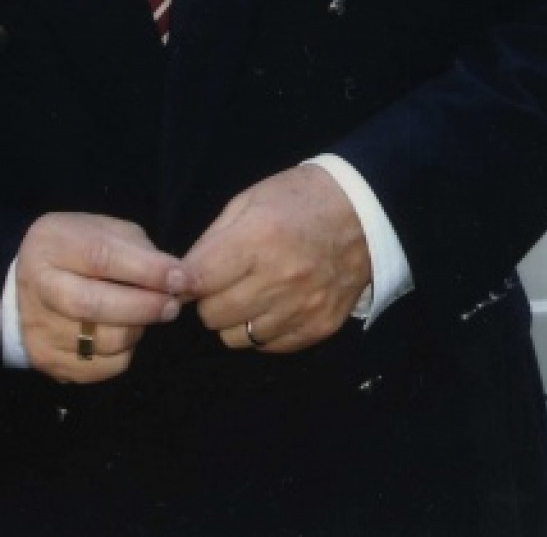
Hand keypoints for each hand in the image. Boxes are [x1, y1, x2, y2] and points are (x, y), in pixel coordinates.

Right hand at [15, 213, 188, 383]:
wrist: (28, 287)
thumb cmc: (78, 252)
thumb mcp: (106, 232)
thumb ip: (138, 251)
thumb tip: (177, 280)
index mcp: (50, 245)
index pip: (100, 257)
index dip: (146, 270)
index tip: (180, 278)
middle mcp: (36, 288)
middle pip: (94, 305)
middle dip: (144, 306)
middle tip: (172, 305)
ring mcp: (38, 329)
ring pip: (103, 341)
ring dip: (136, 329)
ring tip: (142, 315)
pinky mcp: (46, 361)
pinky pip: (101, 368)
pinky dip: (122, 353)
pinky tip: (121, 333)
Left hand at [183, 166, 370, 354]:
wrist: (365, 211)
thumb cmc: (299, 200)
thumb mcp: (249, 201)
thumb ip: (212, 240)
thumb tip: (182, 278)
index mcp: (258, 240)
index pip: (196, 281)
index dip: (184, 281)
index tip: (188, 278)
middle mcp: (280, 279)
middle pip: (212, 315)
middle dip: (210, 300)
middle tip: (226, 282)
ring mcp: (302, 307)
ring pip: (237, 338)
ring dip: (236, 318)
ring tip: (252, 293)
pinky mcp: (319, 326)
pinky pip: (269, 346)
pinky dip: (264, 329)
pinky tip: (275, 305)